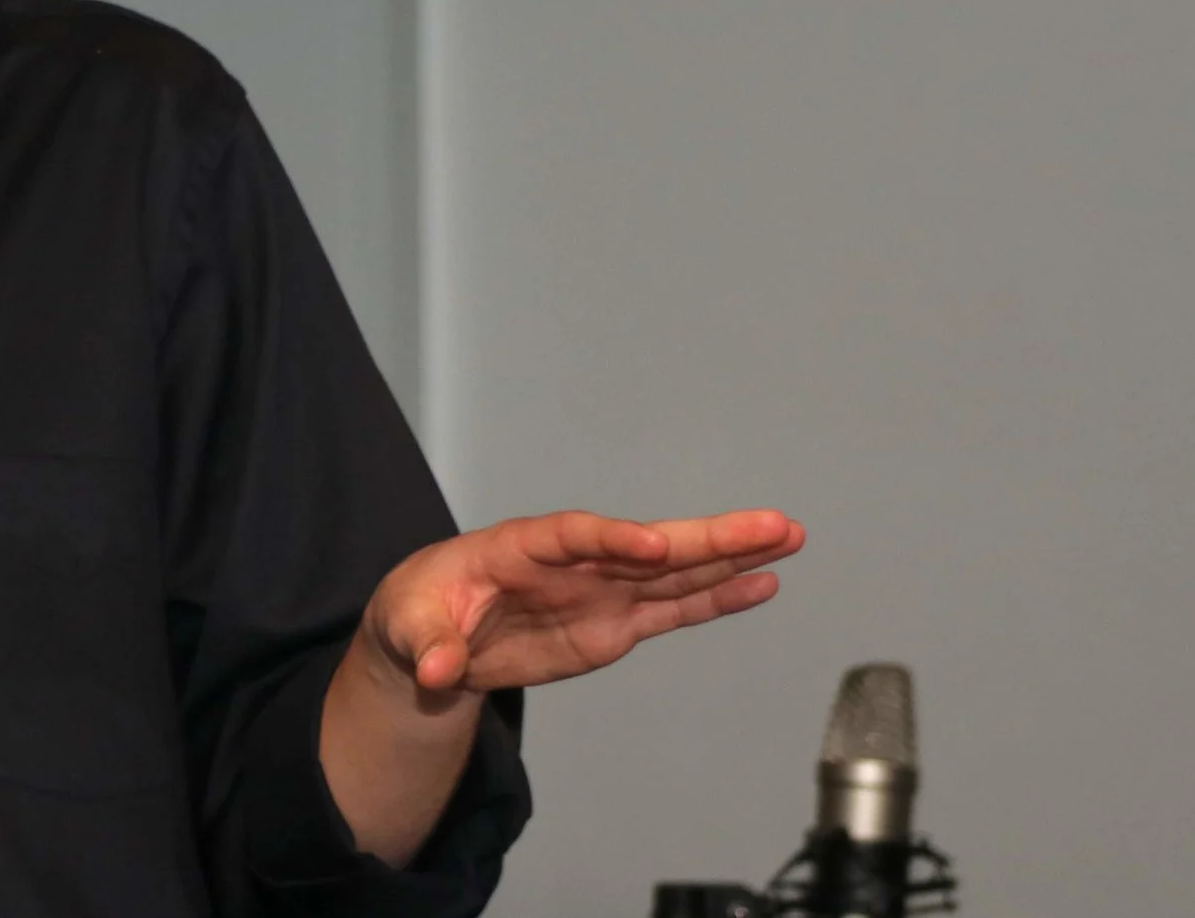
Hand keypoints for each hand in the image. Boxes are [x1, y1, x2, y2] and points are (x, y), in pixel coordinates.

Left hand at [360, 508, 805, 698]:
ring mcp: (601, 591)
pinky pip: (673, 609)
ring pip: (676, 571)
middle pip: (649, 544)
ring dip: (732, 558)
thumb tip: (435, 670)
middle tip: (773, 523)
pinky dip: (718, 599)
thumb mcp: (406, 626)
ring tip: (789, 538)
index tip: (657, 546)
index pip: (575, 536)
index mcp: (521, 547)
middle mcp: (575, 562)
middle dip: (709, 536)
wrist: (430, 635)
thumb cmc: (417, 612)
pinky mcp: (615, 624)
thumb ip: (427, 646)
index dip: (616, 538)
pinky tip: (763, 583)